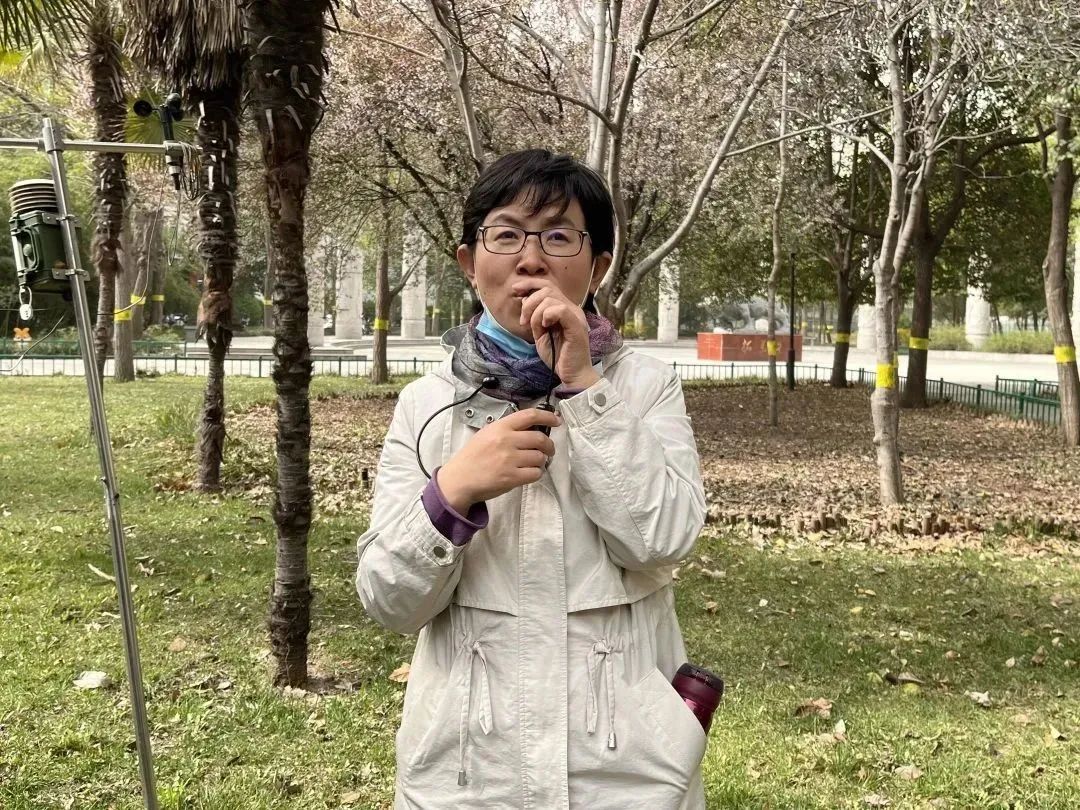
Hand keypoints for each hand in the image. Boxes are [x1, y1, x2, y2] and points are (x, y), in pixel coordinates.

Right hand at [437, 407, 560, 508]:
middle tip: (549, 450)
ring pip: (540, 457)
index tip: (556, 421)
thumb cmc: (472, 457)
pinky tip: (529, 473)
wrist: (459, 479)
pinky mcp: (511, 477)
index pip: (530, 415)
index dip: (548, 416)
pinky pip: (536, 473)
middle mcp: (506, 441)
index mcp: (500, 427)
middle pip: (540, 438)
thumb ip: (507, 429)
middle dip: (549, 445)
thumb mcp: (486, 434)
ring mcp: (510, 460)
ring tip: (534, 463)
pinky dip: (536, 474)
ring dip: (541, 461)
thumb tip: (531, 428)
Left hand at [513, 279, 600, 387]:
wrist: (571, 374)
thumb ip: (534, 316)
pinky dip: (547, 315)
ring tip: (535, 330)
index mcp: (564, 308)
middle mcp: (572, 308)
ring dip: (535, 313)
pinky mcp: (577, 325)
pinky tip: (545, 326)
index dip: (530, 284)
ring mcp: (575, 315)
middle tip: (524, 322)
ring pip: (550, 298)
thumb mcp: (540, 333)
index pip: (548, 286)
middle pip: (547, 289)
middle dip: (529, 302)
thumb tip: (525, 298)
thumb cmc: (557, 356)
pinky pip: (560, 309)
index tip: (515, 290)